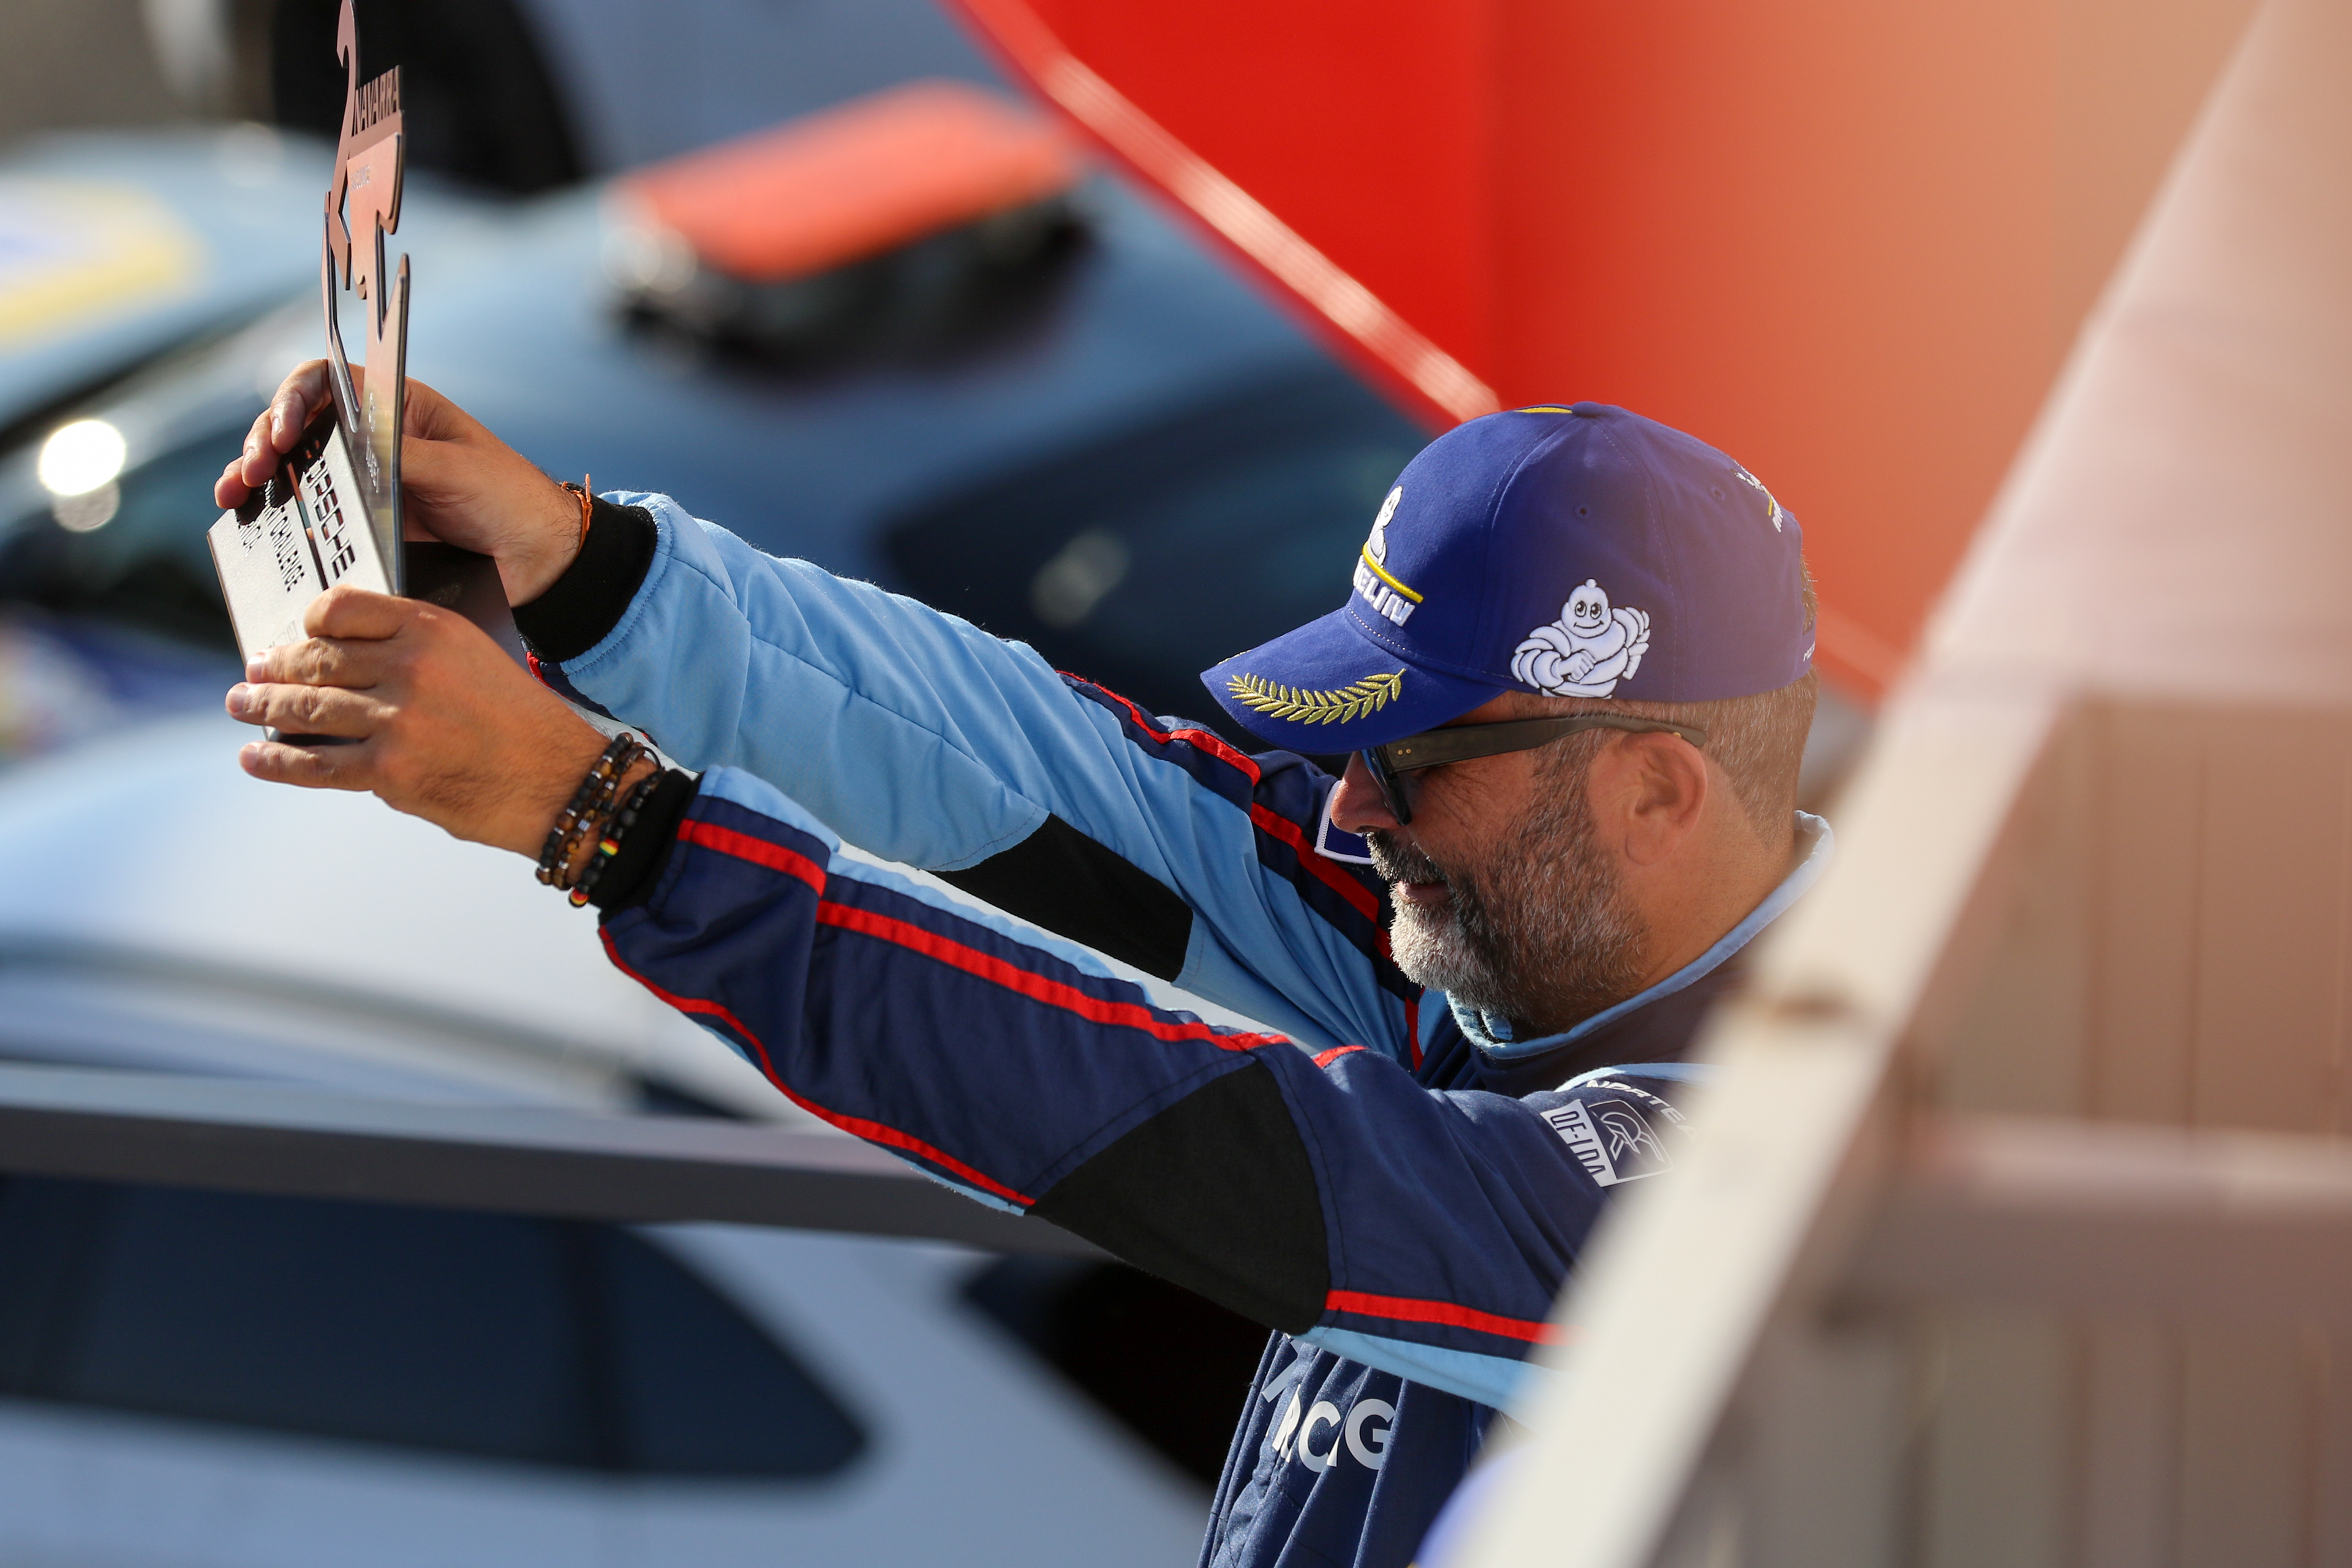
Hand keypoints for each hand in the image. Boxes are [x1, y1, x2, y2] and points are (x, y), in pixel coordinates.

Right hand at [215, 363, 585, 604]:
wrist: (537, 554)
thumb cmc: (510, 497)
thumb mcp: (455, 469)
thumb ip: (398, 455)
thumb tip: (345, 448)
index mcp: (398, 405)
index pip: (326, 381)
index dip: (293, 398)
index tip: (282, 429)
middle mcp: (374, 435)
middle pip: (297, 422)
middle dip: (264, 439)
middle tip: (252, 470)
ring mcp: (364, 476)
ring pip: (295, 463)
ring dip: (257, 472)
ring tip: (234, 491)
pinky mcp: (364, 516)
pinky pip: (311, 504)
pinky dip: (278, 507)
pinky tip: (252, 514)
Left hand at [226, 584, 616, 856]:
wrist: (561, 782)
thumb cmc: (523, 726)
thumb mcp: (475, 661)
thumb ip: (416, 655)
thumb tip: (347, 671)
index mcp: (432, 628)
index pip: (342, 608)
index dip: (308, 622)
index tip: (297, 635)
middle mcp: (409, 666)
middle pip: (315, 659)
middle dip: (275, 669)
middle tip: (254, 674)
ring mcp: (396, 719)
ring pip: (305, 709)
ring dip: (263, 708)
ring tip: (242, 705)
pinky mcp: (389, 771)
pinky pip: (315, 764)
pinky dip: (277, 762)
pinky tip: (256, 758)